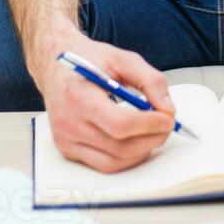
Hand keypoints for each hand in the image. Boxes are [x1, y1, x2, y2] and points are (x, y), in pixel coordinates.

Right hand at [39, 33, 176, 173]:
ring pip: (112, 163)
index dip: (149, 125)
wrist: (55, 65)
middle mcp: (69, 122)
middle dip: (151, 140)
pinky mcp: (67, 150)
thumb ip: (150, 80)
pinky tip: (135, 140)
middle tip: (167, 126)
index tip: (168, 118)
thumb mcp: (123, 59)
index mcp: (80, 96)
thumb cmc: (90, 60)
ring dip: (140, 152)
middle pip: (118, 148)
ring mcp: (66, 140)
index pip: (119, 124)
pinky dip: (125, 157)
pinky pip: (102, 164)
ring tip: (154, 134)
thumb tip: (168, 108)